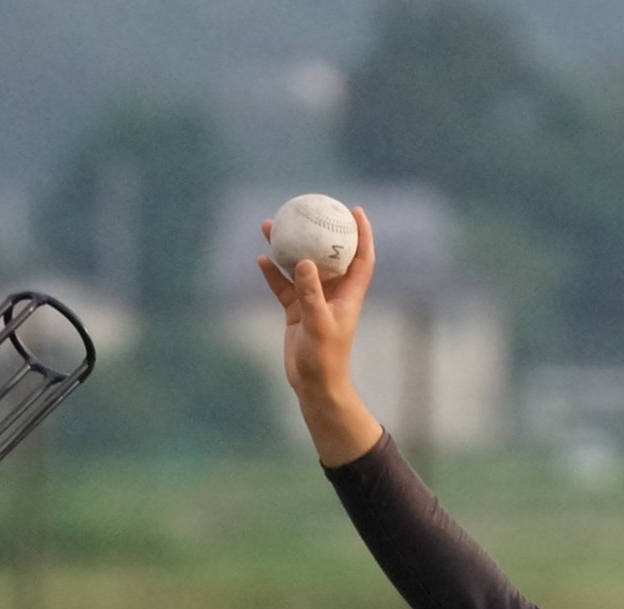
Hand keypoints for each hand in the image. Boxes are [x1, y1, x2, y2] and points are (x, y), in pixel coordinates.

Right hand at [256, 204, 382, 465]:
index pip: (361, 257)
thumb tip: (303, 261)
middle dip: (318, 231)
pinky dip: (273, 273)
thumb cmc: (325, 359)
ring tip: (272, 226)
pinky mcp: (296, 311)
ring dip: (288, 247)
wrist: (314, 385)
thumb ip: (311, 293)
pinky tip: (261, 259)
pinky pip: (283, 286)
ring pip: (300, 266)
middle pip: (328, 254)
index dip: (362, 233)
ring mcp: (313, 300)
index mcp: (349, 294)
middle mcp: (333, 293)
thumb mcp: (318, 324)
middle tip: (306, 208)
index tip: (354, 209)